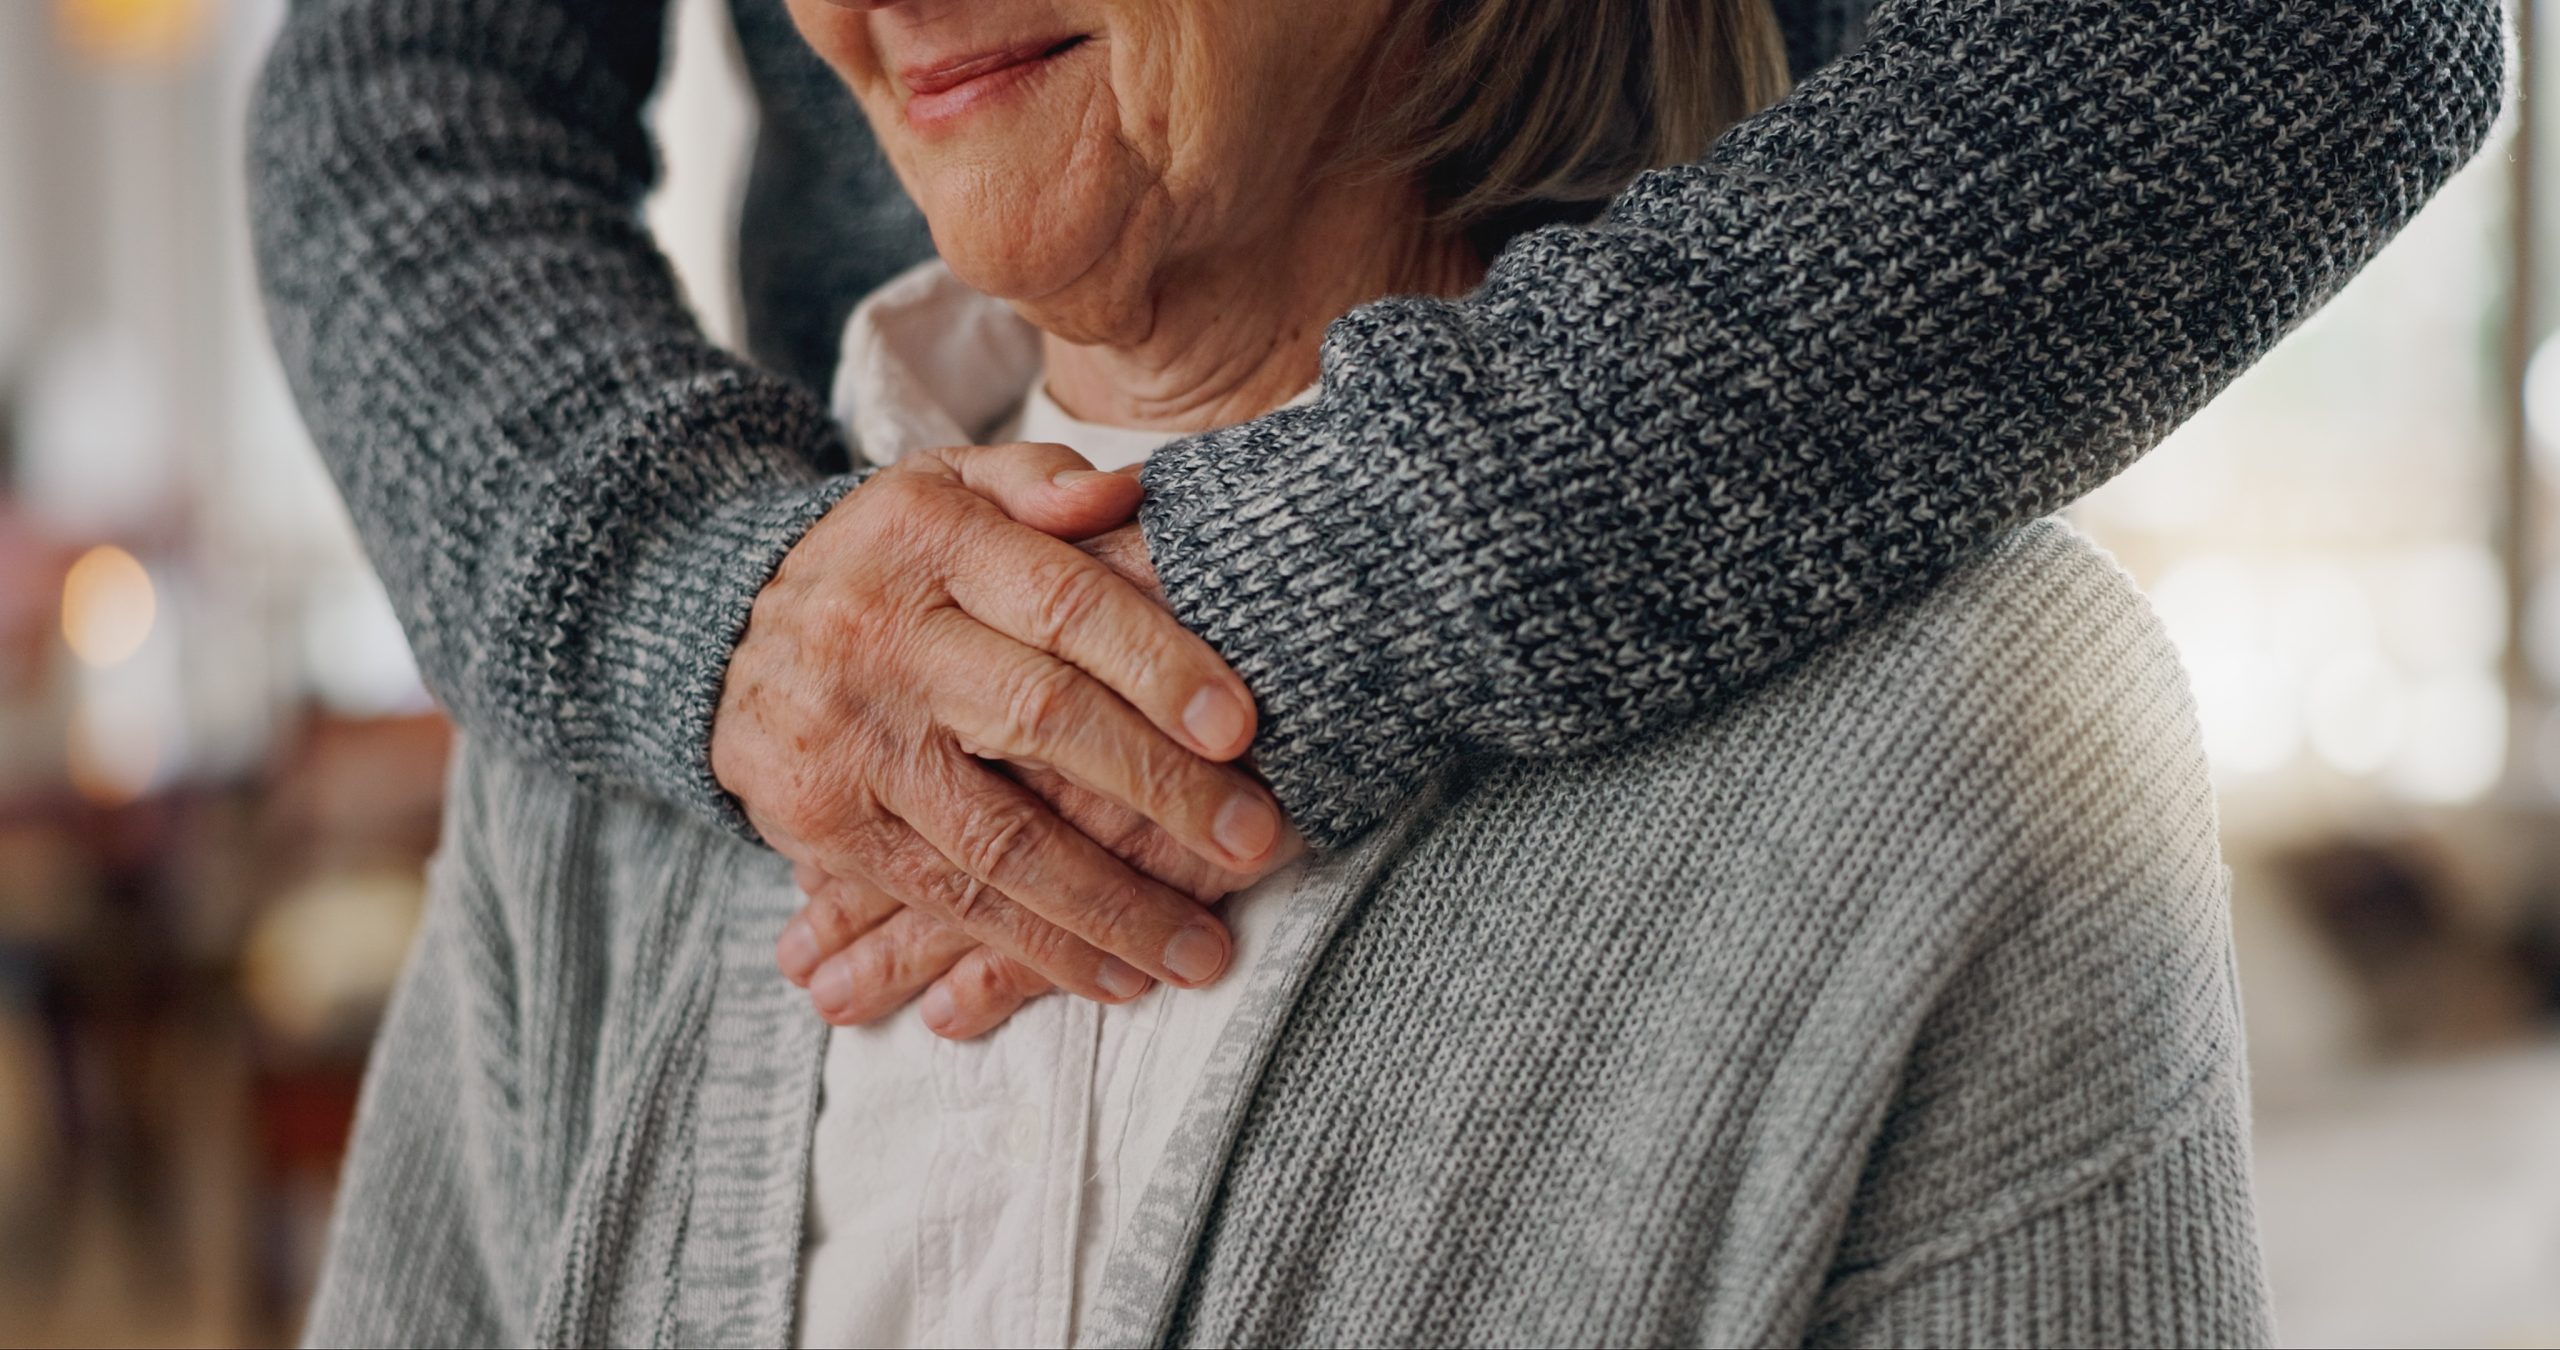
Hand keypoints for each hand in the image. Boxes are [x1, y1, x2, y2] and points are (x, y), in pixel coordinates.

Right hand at [715, 444, 1289, 1010]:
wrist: (716, 627)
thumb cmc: (890, 558)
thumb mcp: (952, 486)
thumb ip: (1043, 486)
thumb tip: (1129, 493)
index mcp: (931, 539)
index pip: (1062, 602)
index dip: (1157, 664)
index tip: (1240, 727)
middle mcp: (882, 637)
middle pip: (1039, 719)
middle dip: (1157, 789)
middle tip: (1255, 842)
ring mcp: (849, 740)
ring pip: (996, 838)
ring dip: (1110, 906)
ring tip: (1203, 952)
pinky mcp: (825, 826)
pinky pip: (946, 899)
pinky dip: (1035, 950)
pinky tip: (1115, 978)